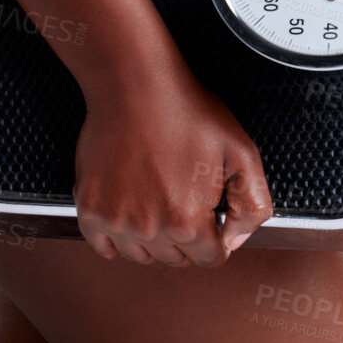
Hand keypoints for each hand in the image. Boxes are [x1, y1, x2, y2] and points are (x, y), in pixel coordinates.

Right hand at [73, 64, 272, 264]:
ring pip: (142, 256)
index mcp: (188, 220)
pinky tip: (130, 210)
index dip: (217, 234)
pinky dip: (118, 238)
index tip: (211, 214)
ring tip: (159, 199)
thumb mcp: (241, 151)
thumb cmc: (186, 111)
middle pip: (177, 258)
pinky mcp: (90, 207)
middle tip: (185, 197)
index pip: (211, 257)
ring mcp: (116, 220)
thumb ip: (252, 204)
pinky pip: (105, 247)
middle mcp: (149, 228)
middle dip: (188, 236)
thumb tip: (235, 241)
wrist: (135, 83)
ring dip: (154, 239)